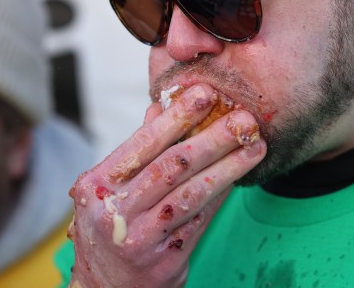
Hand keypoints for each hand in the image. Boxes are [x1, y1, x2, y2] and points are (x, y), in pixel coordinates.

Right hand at [67, 83, 265, 287]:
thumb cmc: (110, 226)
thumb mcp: (110, 188)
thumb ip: (137, 149)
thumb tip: (159, 107)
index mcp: (98, 184)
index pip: (144, 142)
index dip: (178, 116)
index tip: (207, 94)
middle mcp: (114, 210)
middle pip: (173, 165)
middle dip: (213, 138)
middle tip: (244, 120)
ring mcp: (138, 237)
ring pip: (192, 193)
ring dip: (229, 166)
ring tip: (255, 147)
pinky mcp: (164, 260)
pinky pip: (201, 220)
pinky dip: (222, 196)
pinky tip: (240, 177)